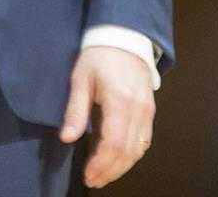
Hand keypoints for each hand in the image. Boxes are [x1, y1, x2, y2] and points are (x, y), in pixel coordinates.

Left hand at [60, 46, 154, 188]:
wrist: (124, 37)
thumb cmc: (99, 56)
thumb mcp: (80, 79)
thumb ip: (75, 110)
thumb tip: (67, 138)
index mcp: (119, 100)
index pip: (113, 142)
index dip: (101, 163)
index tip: (88, 174)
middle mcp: (138, 108)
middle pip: (128, 151)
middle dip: (110, 171)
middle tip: (93, 180)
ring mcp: (147, 110)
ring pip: (139, 149)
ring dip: (122, 167)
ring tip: (103, 175)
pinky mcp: (150, 110)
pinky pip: (145, 140)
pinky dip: (132, 154)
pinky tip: (118, 160)